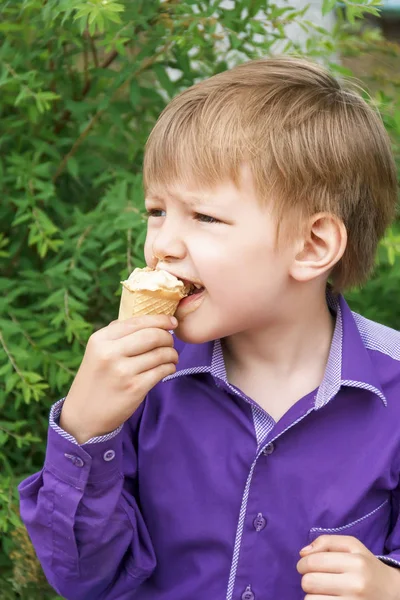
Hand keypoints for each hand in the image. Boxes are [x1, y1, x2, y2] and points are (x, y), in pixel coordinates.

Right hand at [60, 315, 178, 443]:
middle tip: (170, 343)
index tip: (172, 322)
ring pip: (161, 354)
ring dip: (172, 354)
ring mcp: (123, 372)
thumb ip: (117, 334)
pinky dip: (170, 367)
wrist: (84, 415)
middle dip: (167, 338)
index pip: (137, 322)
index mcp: (100, 340)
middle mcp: (110, 354)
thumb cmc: (96, 379)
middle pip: (152, 336)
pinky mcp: (135, 388)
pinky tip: (167, 368)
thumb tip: (149, 320)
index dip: (159, 320)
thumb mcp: (97, 351)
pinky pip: (162, 371)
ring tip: (171, 357)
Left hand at [297, 534, 399, 598]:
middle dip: (307, 579)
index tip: (305, 566)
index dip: (302, 564)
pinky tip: (327, 599)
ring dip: (312, 595)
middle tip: (315, 579)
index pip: (313, 562)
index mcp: (356, 562)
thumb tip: (303, 553)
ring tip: (322, 591)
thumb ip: (326, 542)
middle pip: (309, 582)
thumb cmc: (366, 566)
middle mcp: (356, 585)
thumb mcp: (352, 546)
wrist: (392, 593)